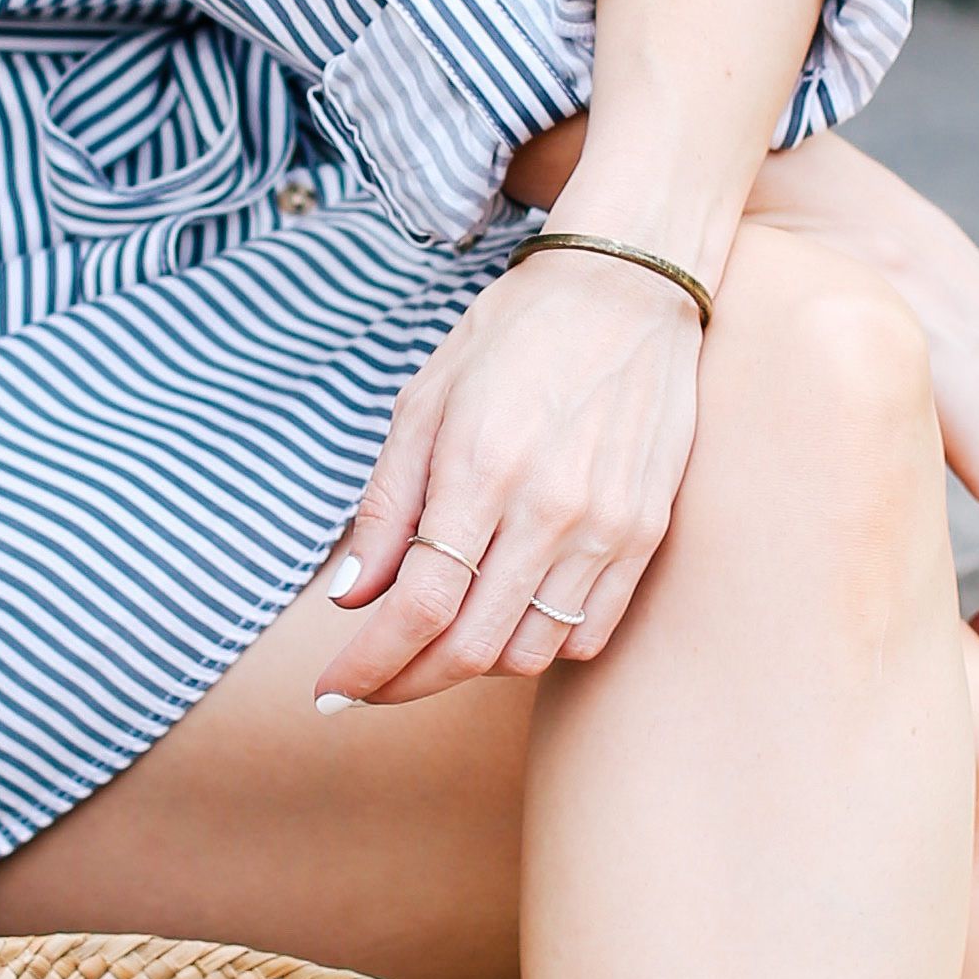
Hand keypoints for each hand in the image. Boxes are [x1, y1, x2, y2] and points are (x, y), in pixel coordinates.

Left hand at [316, 243, 706, 701]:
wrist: (628, 288)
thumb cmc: (516, 336)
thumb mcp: (425, 402)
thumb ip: (387, 506)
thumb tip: (354, 598)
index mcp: (482, 467)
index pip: (419, 609)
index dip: (369, 666)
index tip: (332, 690)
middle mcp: (550, 508)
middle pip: (471, 649)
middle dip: (406, 683)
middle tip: (370, 686)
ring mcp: (608, 527)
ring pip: (529, 653)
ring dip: (471, 666)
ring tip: (436, 641)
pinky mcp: (646, 533)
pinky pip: (588, 633)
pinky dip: (538, 646)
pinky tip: (504, 620)